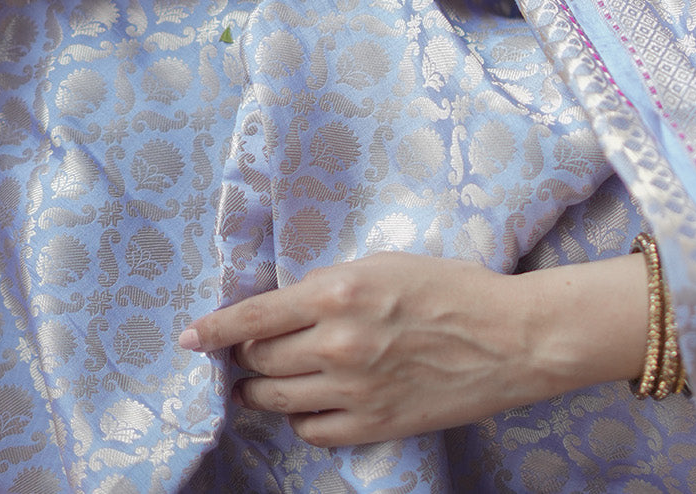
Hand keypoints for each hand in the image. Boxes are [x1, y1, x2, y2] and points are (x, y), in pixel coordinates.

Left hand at [178, 251, 649, 447]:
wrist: (506, 338)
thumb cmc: (451, 288)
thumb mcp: (385, 264)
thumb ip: (331, 284)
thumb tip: (288, 303)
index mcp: (337, 293)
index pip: (252, 316)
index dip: (213, 329)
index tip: (189, 337)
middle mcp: (335, 344)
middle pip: (258, 360)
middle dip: (246, 355)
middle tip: (250, 349)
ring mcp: (351, 391)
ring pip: (275, 399)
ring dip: (262, 390)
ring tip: (265, 383)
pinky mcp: (370, 425)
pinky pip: (311, 430)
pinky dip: (302, 416)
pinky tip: (313, 401)